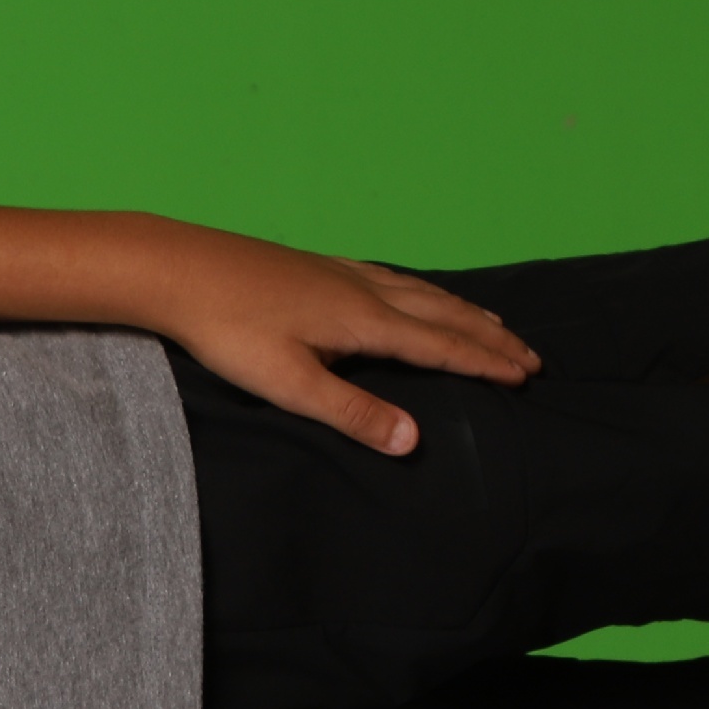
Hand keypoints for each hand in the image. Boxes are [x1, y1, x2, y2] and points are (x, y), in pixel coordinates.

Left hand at [133, 223, 538, 454]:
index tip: (524, 376)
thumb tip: (414, 441)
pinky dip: (424, 290)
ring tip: (493, 323)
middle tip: (530, 356)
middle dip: (489, 338)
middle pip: (443, 315)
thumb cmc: (229, 329)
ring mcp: (342, 273)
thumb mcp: (290, 383)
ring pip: (421, 292)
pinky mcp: (318, 266)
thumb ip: (353, 413)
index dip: (485, 363)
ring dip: (462, 311)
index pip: (441, 347)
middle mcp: (364, 290)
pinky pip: (393, 278)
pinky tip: (415, 292)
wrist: (179, 268)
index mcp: (365, 321)